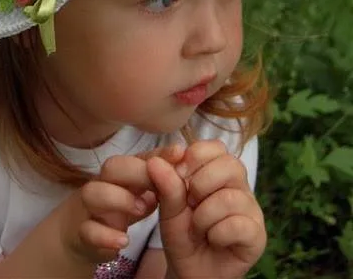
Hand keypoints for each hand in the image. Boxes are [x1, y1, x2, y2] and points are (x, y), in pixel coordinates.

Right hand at [62, 145, 184, 265]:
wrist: (86, 232)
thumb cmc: (122, 203)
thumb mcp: (144, 189)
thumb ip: (162, 174)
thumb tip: (182, 155)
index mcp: (124, 171)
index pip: (138, 156)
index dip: (159, 156)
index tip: (180, 154)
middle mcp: (105, 182)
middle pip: (111, 167)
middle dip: (136, 172)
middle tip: (158, 187)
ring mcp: (91, 207)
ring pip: (92, 193)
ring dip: (118, 199)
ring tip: (141, 210)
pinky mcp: (84, 232)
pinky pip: (87, 230)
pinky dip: (104, 236)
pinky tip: (123, 241)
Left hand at [147, 140, 265, 278]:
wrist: (190, 270)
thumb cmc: (182, 233)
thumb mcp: (168, 208)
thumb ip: (166, 185)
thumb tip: (154, 161)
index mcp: (219, 171)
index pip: (216, 147)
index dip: (195, 157)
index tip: (178, 174)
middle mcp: (240, 185)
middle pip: (230, 165)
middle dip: (201, 184)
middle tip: (190, 204)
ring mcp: (251, 209)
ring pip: (231, 198)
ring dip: (204, 216)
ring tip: (198, 228)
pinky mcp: (257, 235)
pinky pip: (238, 224)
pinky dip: (217, 234)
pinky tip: (213, 240)